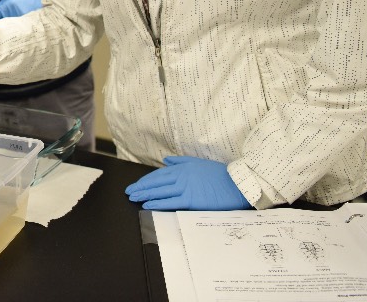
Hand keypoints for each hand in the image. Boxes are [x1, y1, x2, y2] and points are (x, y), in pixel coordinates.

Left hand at [125, 156, 251, 210]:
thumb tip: (165, 161)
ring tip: (134, 198)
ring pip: (160, 192)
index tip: (136, 184)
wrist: (237, 184)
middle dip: (141, 187)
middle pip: (156, 183)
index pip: (158, 175)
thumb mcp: (198, 163)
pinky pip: (171, 202)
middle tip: (128, 192)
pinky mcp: (191, 200)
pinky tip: (147, 204)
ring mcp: (186, 188)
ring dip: (145, 195)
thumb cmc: (219, 174)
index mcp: (182, 168)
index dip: (145, 180)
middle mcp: (182, 177)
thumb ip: (180, 161)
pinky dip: (157, 203)